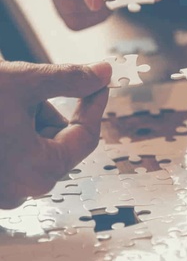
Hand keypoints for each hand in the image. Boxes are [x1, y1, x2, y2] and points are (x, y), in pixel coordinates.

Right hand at [0, 60, 110, 208]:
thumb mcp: (25, 81)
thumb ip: (71, 79)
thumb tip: (103, 73)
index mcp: (37, 170)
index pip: (86, 137)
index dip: (95, 105)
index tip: (98, 82)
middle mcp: (19, 187)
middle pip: (59, 141)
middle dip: (53, 109)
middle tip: (38, 85)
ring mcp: (0, 187)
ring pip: (36, 144)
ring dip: (31, 115)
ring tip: (7, 96)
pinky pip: (15, 151)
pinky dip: (14, 127)